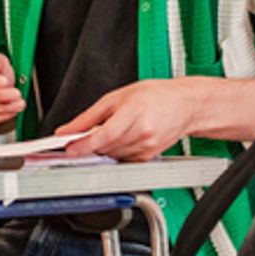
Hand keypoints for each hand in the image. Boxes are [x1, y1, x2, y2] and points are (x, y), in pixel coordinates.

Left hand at [57, 78, 199, 160]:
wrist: (186, 105)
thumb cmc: (156, 95)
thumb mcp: (117, 97)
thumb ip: (89, 116)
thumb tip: (67, 129)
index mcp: (134, 112)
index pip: (105, 135)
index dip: (84, 145)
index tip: (70, 149)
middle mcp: (143, 132)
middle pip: (106, 148)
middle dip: (90, 145)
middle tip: (81, 137)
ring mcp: (148, 146)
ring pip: (113, 156)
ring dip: (102, 149)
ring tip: (107, 132)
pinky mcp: (149, 156)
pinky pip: (123, 159)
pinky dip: (115, 152)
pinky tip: (121, 139)